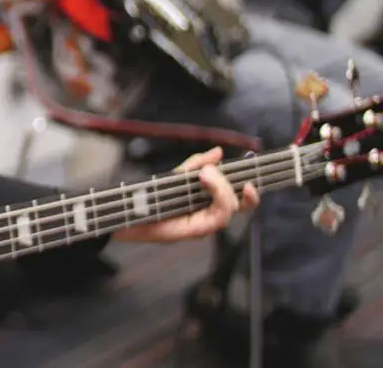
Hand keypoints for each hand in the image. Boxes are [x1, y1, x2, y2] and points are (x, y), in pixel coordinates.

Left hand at [113, 147, 258, 242]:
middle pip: (239, 204)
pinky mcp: (196, 231)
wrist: (131, 212)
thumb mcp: (177, 176)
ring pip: (229, 209)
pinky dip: (217, 197)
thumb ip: (197, 164)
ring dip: (221, 187)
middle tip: (211, 171)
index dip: (251, 193)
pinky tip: (204, 180)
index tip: (250, 179)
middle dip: (232, 185)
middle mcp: (210, 216)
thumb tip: (218, 152)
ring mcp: (205, 225)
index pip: (240, 201)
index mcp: (209, 204)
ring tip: (205, 174)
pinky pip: (218, 218)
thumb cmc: (152, 197)